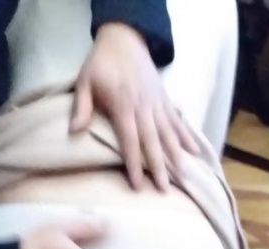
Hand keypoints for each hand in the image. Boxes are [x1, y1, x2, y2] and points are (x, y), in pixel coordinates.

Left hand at [70, 23, 198, 190]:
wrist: (125, 38)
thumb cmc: (101, 63)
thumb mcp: (85, 81)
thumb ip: (82, 107)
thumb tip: (74, 132)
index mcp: (123, 105)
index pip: (130, 140)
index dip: (133, 163)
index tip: (138, 184)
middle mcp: (144, 107)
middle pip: (152, 141)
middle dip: (159, 167)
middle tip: (165, 190)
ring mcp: (157, 103)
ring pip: (168, 133)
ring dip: (176, 155)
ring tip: (184, 176)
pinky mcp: (165, 99)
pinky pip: (177, 120)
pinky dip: (186, 136)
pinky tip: (195, 152)